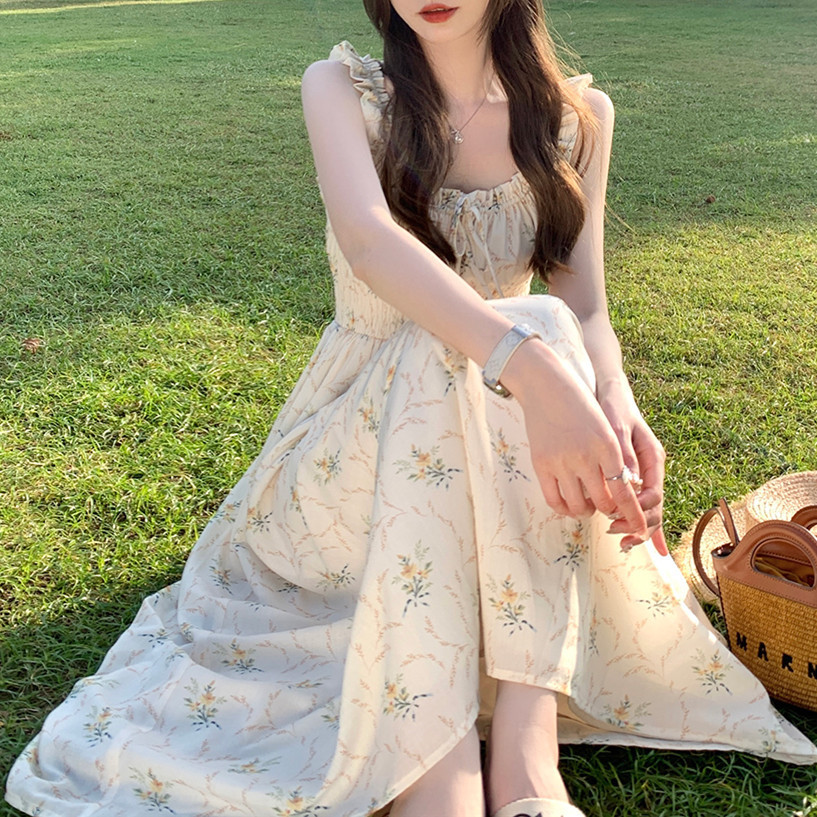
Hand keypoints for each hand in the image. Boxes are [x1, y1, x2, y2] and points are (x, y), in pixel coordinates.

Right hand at [504, 342, 648, 540]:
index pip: (625, 491)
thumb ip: (614, 460)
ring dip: (586, 511)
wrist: (546, 386)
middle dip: (610, 512)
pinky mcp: (541, 465)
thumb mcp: (604, 429)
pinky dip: (564, 508)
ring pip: (579, 506)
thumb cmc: (579, 406)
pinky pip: (554, 501)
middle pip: (604, 503)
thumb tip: (622, 493)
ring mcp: (561, 462)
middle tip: (608, 507)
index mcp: (608, 446)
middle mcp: (586, 457)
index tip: (640, 529)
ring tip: (587, 505)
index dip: (634, 515)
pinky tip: (569, 503)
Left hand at [599, 389, 667, 554]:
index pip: (653, 494)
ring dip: (636, 527)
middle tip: (617, 536)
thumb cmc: (613, 409)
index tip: (619, 519)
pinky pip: (637, 504)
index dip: (640, 511)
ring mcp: (643, 474)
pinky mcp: (631, 476)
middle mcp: (651, 469)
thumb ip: (624, 454)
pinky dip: (638, 522)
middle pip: (654, 507)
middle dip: (639, 525)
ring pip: (647, 509)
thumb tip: (629, 482)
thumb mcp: (618, 428)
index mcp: (653, 458)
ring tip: (619, 540)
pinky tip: (640, 542)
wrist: (610, 396)